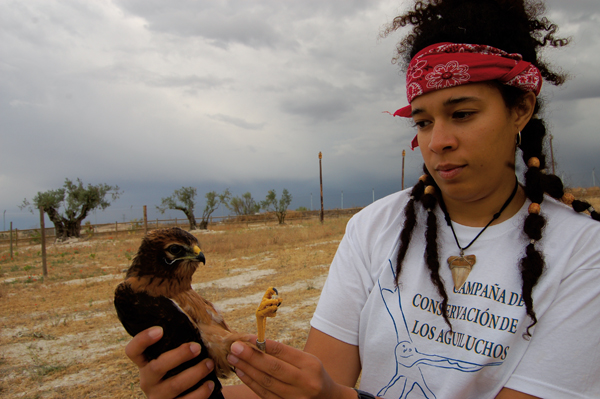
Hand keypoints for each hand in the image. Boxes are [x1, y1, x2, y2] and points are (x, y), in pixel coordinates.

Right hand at [125, 326, 216, 398]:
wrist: (187, 394)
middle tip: (197, 347)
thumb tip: (197, 306)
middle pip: (156, 368)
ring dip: (195, 373)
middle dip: (179, 356)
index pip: (133, 351)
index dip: (142, 340)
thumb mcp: (176, 352)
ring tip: (210, 363)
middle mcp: (148, 380)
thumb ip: (179, 337)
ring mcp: (158, 396)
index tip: (160, 329)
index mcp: (145, 362)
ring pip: (174, 385)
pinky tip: (210, 384)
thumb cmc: (183, 366)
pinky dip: (200, 392)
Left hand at [227, 339, 355, 398]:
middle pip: (273, 368)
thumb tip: (257, 344)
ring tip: (233, 358)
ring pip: (266, 382)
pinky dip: (251, 382)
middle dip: (251, 356)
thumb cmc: (314, 375)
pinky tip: (241, 372)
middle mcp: (305, 382)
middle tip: (234, 347)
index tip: (246, 337)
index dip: (263, 344)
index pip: (283, 352)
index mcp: (310, 365)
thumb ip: (285, 354)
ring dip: (247, 369)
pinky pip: (265, 394)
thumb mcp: (307, 360)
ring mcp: (295, 397)